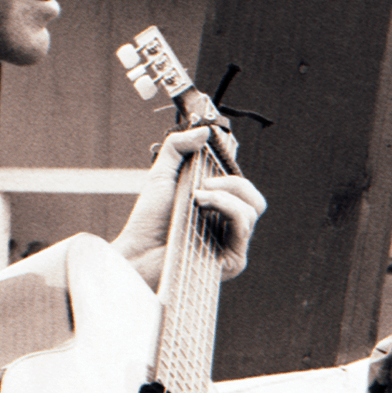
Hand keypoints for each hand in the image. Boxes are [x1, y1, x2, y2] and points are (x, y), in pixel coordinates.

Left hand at [111, 127, 266, 287]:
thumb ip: (177, 147)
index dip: (231, 175)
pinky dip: (227, 206)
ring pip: (252, 209)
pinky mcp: (233, 261)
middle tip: (204, 183)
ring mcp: (232, 246)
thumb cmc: (147, 223)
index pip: (243, 190)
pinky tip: (201, 204)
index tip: (207, 167)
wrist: (136, 253)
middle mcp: (228, 230)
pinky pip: (244, 224)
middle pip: (255, 199)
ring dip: (224, 194)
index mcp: (217, 212)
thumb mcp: (161, 175)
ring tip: (196, 196)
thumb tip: (205, 131)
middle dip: (234, 182)